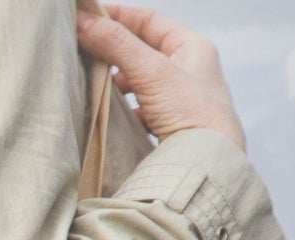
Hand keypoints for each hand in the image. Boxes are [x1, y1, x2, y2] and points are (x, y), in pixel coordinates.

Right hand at [76, 4, 246, 152]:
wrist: (211, 168)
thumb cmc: (193, 115)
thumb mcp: (152, 72)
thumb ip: (117, 45)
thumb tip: (83, 22)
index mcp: (193, 48)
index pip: (149, 20)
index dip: (118, 16)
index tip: (89, 17)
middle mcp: (191, 71)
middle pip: (145, 51)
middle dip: (116, 51)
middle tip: (87, 52)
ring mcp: (184, 102)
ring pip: (145, 83)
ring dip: (122, 83)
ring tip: (99, 86)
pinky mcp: (177, 129)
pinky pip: (147, 112)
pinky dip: (129, 111)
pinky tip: (117, 118)